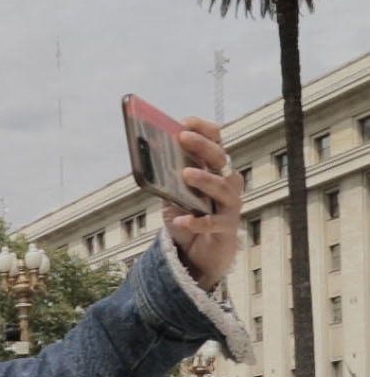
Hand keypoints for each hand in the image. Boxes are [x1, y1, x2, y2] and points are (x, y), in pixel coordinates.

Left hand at [162, 117, 243, 290]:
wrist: (198, 254)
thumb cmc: (187, 219)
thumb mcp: (173, 196)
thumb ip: (166, 180)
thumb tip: (147, 160)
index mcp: (214, 170)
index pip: (216, 142)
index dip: (203, 130)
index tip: (184, 122)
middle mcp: (226, 183)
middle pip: (220, 158)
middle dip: (201, 146)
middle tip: (182, 137)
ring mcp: (229, 205)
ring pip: (222, 187)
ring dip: (204, 179)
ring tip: (185, 174)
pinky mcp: (226, 227)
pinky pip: (214, 222)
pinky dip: (197, 221)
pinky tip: (181, 220)